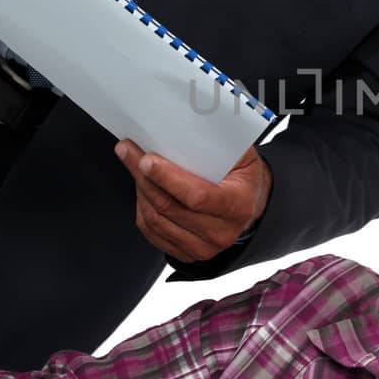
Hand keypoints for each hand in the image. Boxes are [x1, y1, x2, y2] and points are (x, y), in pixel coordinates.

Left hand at [115, 140, 271, 261]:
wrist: (249, 204)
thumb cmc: (242, 176)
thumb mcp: (242, 155)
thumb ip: (219, 142)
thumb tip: (185, 125)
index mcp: (238, 205)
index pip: (197, 196)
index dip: (168, 178)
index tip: (146, 159)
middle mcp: (222, 232)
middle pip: (170, 207)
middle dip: (144, 177)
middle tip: (129, 152)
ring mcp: (204, 247)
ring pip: (157, 220)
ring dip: (140, 190)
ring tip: (134, 167)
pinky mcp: (186, 253)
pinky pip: (152, 232)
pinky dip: (142, 208)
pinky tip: (142, 189)